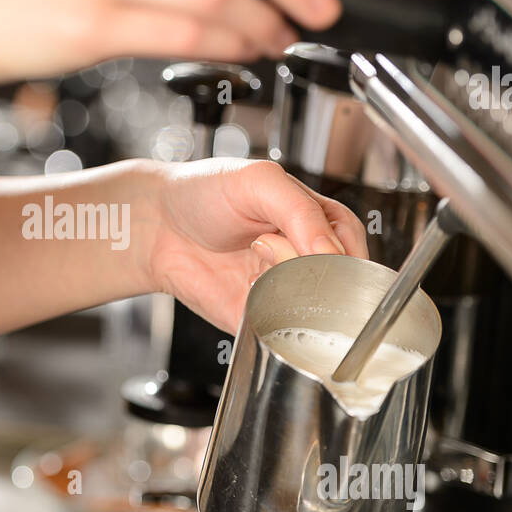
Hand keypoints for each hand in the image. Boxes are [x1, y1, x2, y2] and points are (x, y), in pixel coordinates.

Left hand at [142, 158, 368, 333]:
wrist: (157, 224)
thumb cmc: (206, 193)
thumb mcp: (261, 181)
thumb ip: (303, 212)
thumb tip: (333, 253)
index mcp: (322, 224)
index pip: (354, 249)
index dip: (337, 251)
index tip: (309, 243)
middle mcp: (308, 261)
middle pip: (334, 283)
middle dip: (303, 265)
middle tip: (264, 243)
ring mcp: (285, 292)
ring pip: (310, 308)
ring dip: (281, 285)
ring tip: (252, 257)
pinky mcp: (260, 318)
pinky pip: (279, 329)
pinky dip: (265, 309)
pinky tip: (245, 284)